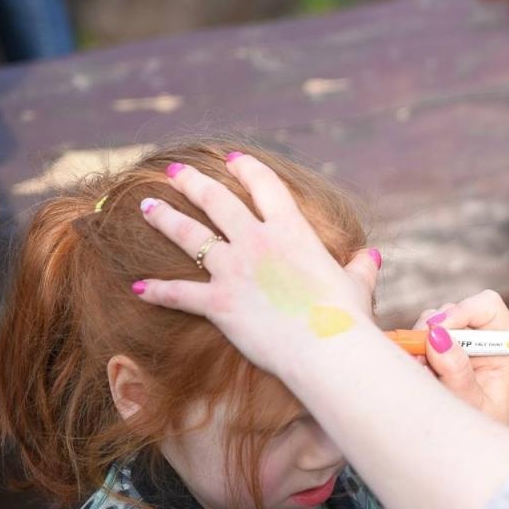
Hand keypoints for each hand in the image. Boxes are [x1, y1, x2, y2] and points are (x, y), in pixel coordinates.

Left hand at [134, 155, 381, 381]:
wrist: (328, 350)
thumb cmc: (347, 319)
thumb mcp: (358, 286)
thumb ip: (361, 267)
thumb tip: (370, 256)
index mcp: (292, 231)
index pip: (265, 186)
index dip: (247, 168)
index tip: (232, 158)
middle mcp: (257, 242)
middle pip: (216, 201)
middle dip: (193, 182)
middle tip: (175, 171)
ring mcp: (234, 270)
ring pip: (189, 235)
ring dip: (164, 218)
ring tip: (146, 205)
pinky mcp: (219, 303)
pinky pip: (180, 293)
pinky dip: (157, 291)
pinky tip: (138, 286)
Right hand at [414, 291, 508, 426]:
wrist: (463, 456)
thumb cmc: (478, 434)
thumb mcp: (472, 407)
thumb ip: (457, 373)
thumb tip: (439, 338)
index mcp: (501, 350)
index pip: (488, 307)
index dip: (465, 309)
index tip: (441, 328)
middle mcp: (478, 343)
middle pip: (453, 311)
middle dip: (433, 329)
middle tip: (421, 356)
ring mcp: (453, 348)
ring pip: (429, 324)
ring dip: (419, 344)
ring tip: (422, 375)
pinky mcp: (431, 356)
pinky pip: (413, 341)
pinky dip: (409, 353)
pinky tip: (415, 376)